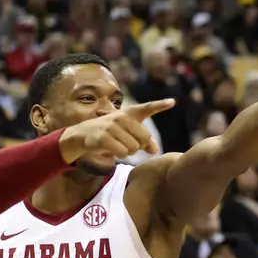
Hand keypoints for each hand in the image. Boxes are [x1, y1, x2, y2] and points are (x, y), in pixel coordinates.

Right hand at [58, 99, 173, 161]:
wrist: (85, 133)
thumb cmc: (111, 133)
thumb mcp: (128, 133)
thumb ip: (145, 141)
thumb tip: (155, 150)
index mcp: (130, 113)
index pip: (147, 108)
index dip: (160, 105)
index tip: (172, 102)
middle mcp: (122, 117)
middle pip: (144, 138)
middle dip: (139, 146)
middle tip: (126, 142)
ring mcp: (112, 126)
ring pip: (134, 148)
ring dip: (128, 152)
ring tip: (117, 144)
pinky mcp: (104, 137)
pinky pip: (123, 153)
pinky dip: (120, 155)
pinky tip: (112, 149)